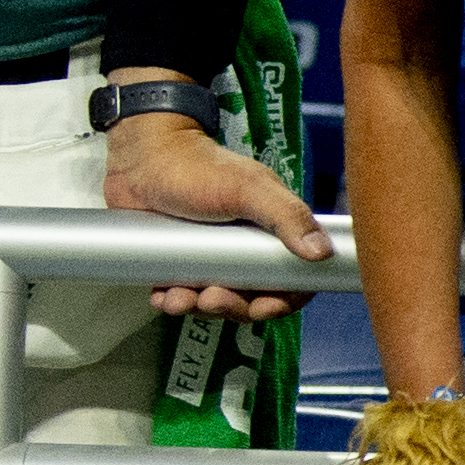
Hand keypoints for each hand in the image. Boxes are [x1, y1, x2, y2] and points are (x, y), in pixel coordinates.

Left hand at [102, 105, 330, 316]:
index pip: (290, 280)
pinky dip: (173, 302)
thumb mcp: (248, 188)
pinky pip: (180, 294)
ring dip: (198, 308)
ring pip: (214, 300)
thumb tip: (321, 253)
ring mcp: (209, 257)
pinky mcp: (178, 260)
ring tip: (178, 299)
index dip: (281, 300)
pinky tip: (163, 297)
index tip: (262, 307)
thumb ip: (286, 216)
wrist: (143, 155)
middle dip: (232, 307)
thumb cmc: (198, 165)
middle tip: (211, 299)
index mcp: (270, 233)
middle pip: (250, 298)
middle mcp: (243, 249)